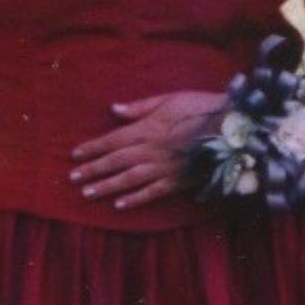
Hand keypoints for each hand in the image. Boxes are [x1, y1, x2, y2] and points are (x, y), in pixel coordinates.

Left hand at [69, 91, 223, 208]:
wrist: (230, 126)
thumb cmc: (200, 107)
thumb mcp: (168, 99)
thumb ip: (140, 107)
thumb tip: (114, 109)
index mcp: (147, 129)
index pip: (112, 140)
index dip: (92, 148)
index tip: (75, 155)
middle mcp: (150, 151)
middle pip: (115, 162)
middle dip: (93, 170)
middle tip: (73, 178)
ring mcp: (163, 168)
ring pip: (129, 180)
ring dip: (107, 186)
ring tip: (88, 193)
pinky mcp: (177, 181)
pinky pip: (152, 193)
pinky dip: (135, 199)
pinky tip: (120, 206)